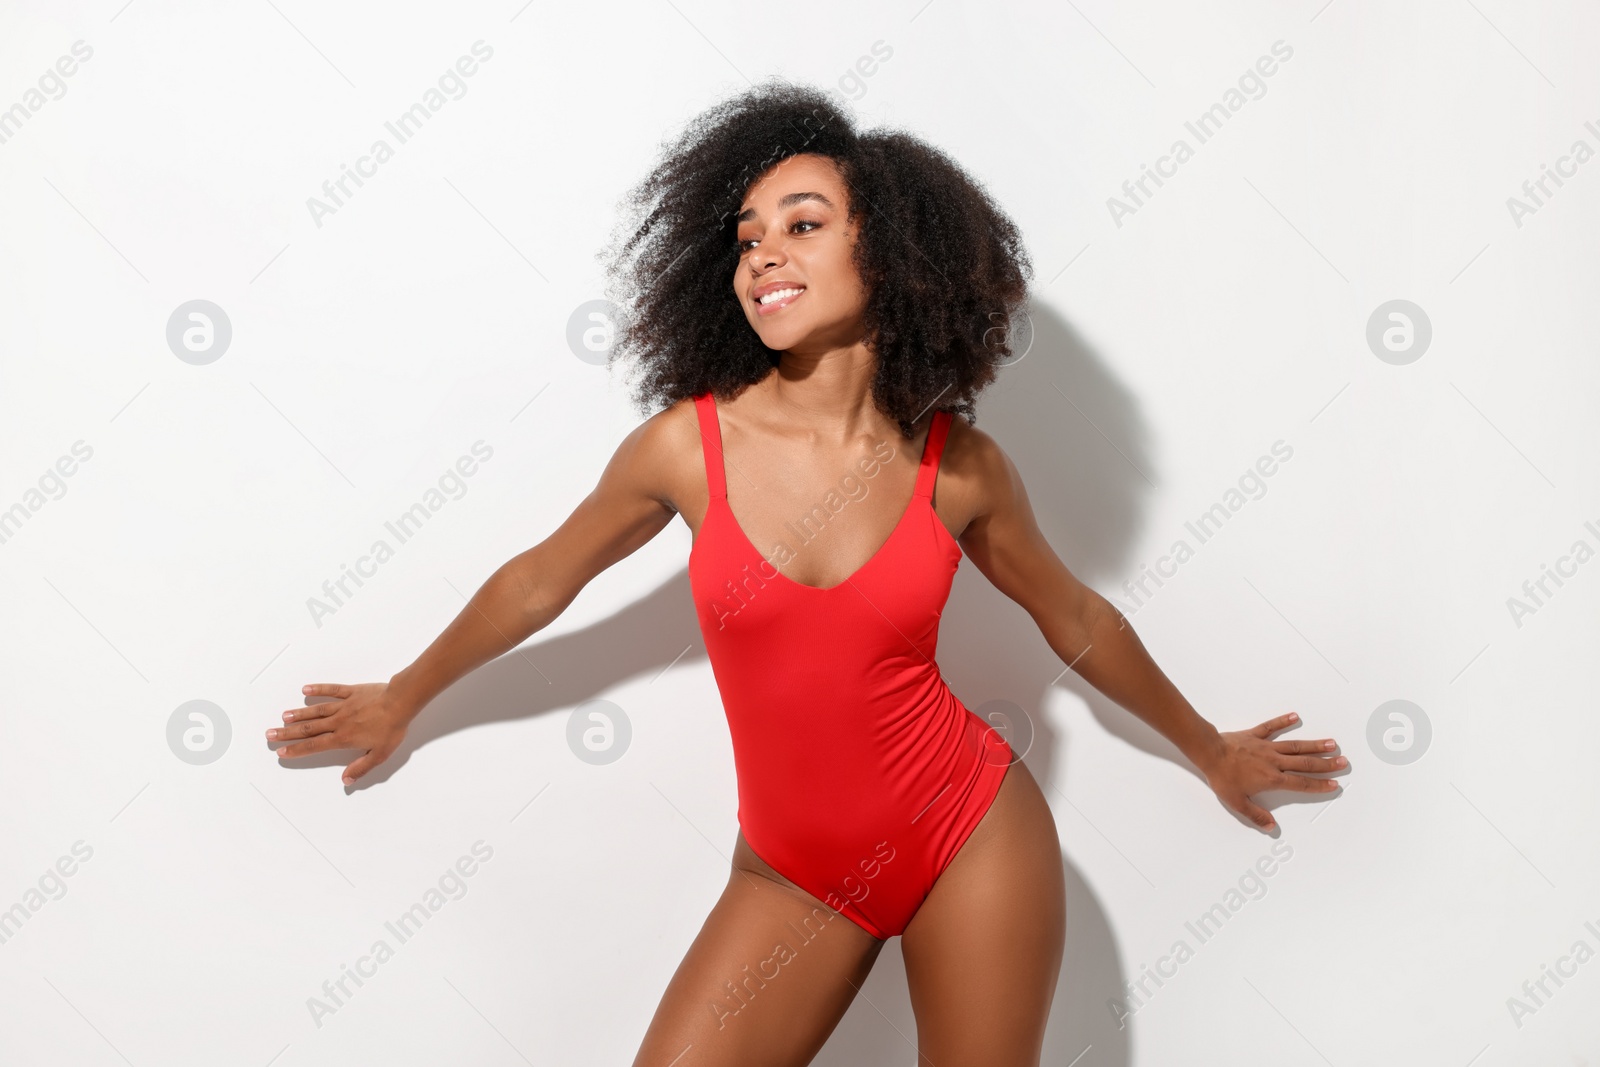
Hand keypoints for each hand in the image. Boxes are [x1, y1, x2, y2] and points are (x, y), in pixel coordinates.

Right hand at [267, 682, 411, 786]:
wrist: (401, 702)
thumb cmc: (392, 728)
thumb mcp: (380, 754)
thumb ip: (361, 767)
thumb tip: (346, 781)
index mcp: (343, 738)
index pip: (314, 746)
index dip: (296, 750)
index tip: (281, 752)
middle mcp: (339, 721)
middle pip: (309, 729)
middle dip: (288, 733)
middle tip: (270, 734)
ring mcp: (344, 705)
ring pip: (316, 711)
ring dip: (299, 714)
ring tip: (283, 716)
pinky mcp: (351, 691)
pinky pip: (332, 690)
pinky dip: (318, 689)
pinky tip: (305, 690)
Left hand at [1194, 713, 1343, 830]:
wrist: (1209, 753)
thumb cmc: (1222, 777)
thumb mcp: (1237, 802)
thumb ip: (1256, 815)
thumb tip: (1271, 827)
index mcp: (1272, 779)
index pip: (1301, 784)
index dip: (1319, 785)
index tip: (1334, 784)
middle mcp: (1274, 762)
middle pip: (1305, 764)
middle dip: (1326, 764)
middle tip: (1343, 762)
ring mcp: (1266, 746)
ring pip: (1295, 745)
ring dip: (1314, 745)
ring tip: (1331, 743)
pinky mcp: (1255, 735)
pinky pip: (1272, 727)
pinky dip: (1283, 721)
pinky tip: (1295, 716)